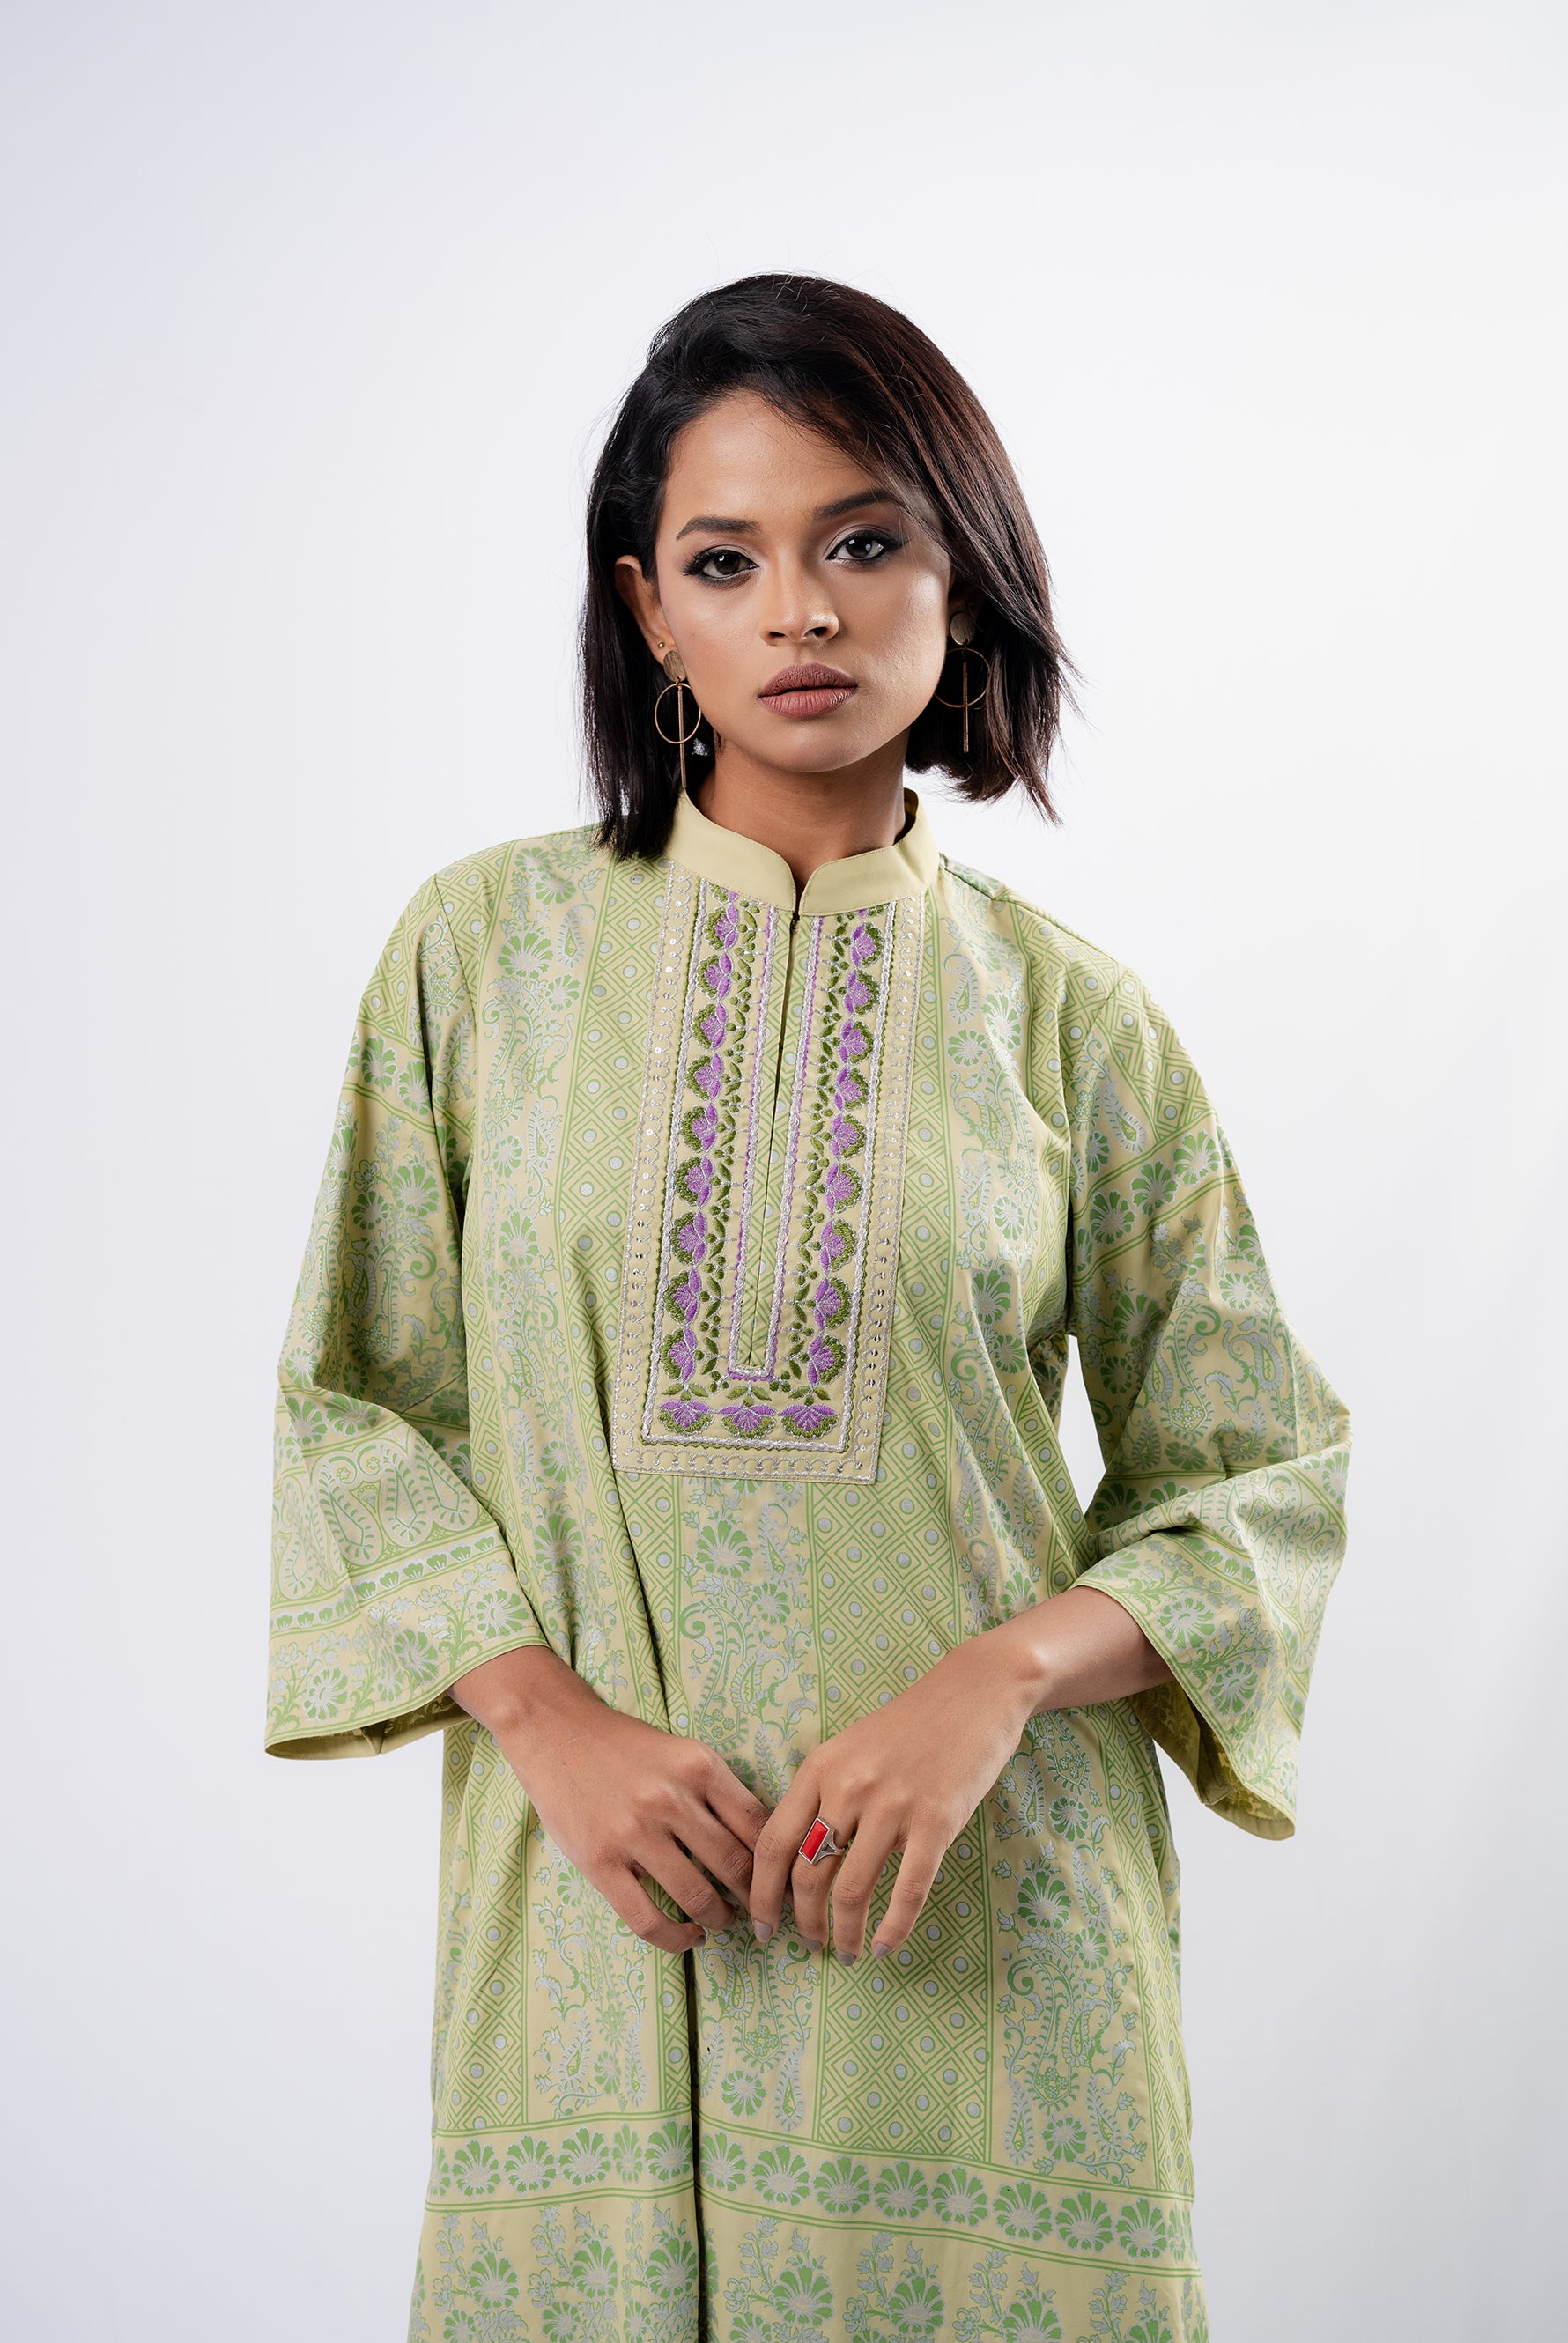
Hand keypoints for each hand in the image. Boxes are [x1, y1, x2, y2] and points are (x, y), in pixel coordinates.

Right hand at [451, 1646, 768, 1954]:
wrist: (555, 1729)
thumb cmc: (625, 1745)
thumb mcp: (683, 1752)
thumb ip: (718, 1792)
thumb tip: (762, 1845)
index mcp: (699, 1765)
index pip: (758, 1825)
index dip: (777, 1862)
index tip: (783, 1881)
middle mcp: (671, 1798)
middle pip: (735, 1866)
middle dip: (755, 1898)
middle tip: (761, 1912)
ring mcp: (633, 1832)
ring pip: (697, 1897)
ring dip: (720, 1918)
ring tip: (723, 1920)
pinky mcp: (600, 1861)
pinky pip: (648, 1919)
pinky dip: (677, 1938)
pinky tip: (689, 1936)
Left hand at [746, 1585, 1168, 1959]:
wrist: (974, 1692)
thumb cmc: (909, 1724)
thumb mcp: (849, 1748)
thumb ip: (821, 1794)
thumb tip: (795, 1860)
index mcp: (819, 1768)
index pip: (772, 1844)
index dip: (761, 1894)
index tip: (760, 1927)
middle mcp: (848, 1787)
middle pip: (807, 1875)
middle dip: (802, 1922)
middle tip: (809, 1947)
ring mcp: (893, 1805)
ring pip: (852, 1890)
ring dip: (845, 1934)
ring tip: (848, 1953)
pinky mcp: (937, 1820)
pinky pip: (908, 1890)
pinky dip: (893, 1928)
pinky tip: (885, 1947)